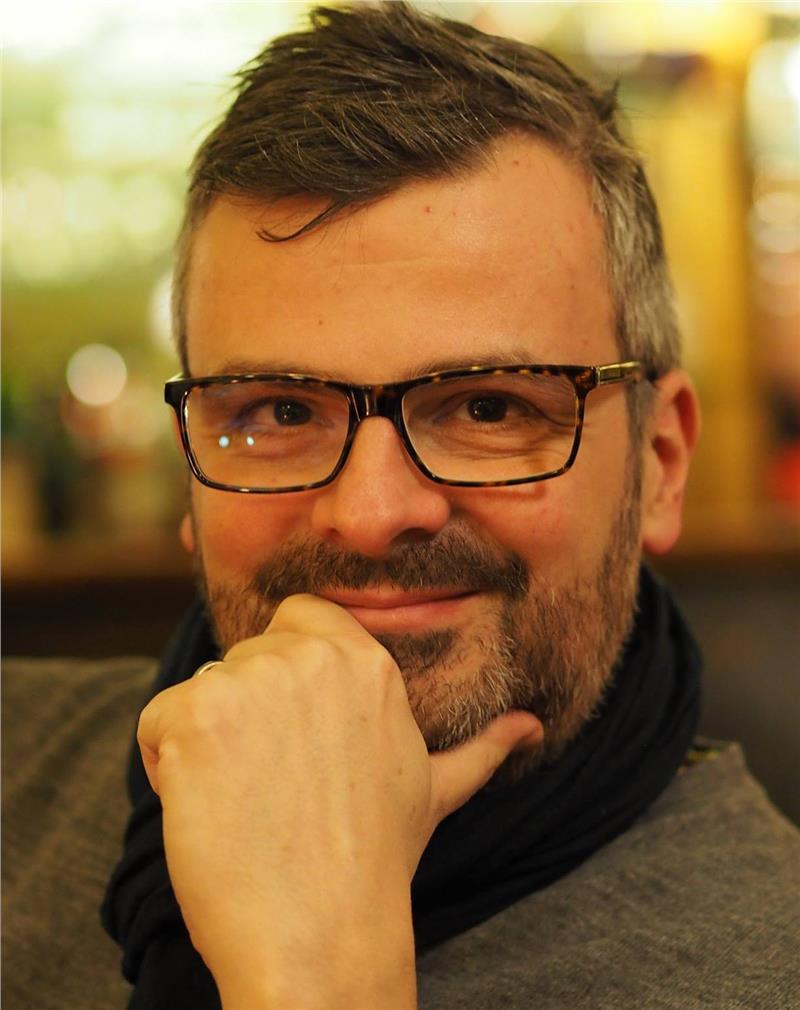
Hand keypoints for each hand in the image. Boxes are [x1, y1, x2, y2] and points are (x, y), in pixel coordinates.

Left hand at [137, 594, 541, 1009]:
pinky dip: (166, 763)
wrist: (321, 936)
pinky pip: (158, 721)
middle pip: (248, 656)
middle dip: (248, 712)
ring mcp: (251, 682)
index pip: (300, 617)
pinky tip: (209, 810)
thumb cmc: (375, 862)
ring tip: (246, 802)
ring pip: (203, 688)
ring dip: (207, 740)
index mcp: (366, 662)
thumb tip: (530, 726)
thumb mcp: (434, 791)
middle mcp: (310, 658)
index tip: (291, 727)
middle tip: (273, 783)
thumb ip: (481, 748)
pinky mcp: (196, 715)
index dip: (286, 667)